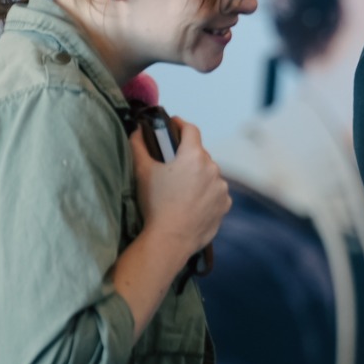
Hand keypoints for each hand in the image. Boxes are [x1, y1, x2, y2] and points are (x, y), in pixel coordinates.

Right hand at [130, 118, 230, 263]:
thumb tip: (138, 130)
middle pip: (200, 154)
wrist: (169, 239)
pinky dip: (206, 194)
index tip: (173, 125)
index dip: (180, 124)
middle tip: (171, 164)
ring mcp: (221, 188)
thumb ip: (138, 145)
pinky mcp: (225, 205)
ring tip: (181, 188)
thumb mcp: (142, 171)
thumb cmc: (155, 204)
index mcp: (194, 156)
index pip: (191, 130)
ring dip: (198, 176)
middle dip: (187, 156)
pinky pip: (216, 193)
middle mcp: (213, 169)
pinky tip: (192, 203)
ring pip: (209, 174)